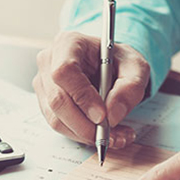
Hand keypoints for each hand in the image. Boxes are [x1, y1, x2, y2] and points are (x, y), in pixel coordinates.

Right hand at [33, 31, 148, 147]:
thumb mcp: (136, 67)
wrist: (107, 66)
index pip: (64, 72)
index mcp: (68, 43)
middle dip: (84, 124)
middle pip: (57, 100)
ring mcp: (43, 83)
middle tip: (108, 134)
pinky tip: (101, 133)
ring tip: (113, 136)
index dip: (82, 97)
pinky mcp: (45, 102)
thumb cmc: (117, 61)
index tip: (102, 116)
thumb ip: (130, 87)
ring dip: (84, 134)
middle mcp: (49, 62)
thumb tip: (112, 114)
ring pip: (55, 118)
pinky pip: (58, 125)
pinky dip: (80, 135)